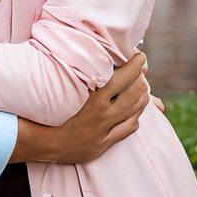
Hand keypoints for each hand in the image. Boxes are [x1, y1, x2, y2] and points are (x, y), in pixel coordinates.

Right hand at [15, 50, 155, 164]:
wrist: (53, 141)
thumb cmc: (59, 109)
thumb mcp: (74, 88)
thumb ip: (90, 74)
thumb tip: (102, 55)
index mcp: (95, 97)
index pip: (123, 76)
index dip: (136, 64)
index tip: (140, 55)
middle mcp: (104, 112)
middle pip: (134, 92)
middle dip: (142, 78)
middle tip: (142, 70)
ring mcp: (107, 128)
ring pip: (136, 109)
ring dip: (143, 95)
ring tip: (143, 86)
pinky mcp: (108, 141)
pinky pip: (131, 126)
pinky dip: (137, 115)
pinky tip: (136, 109)